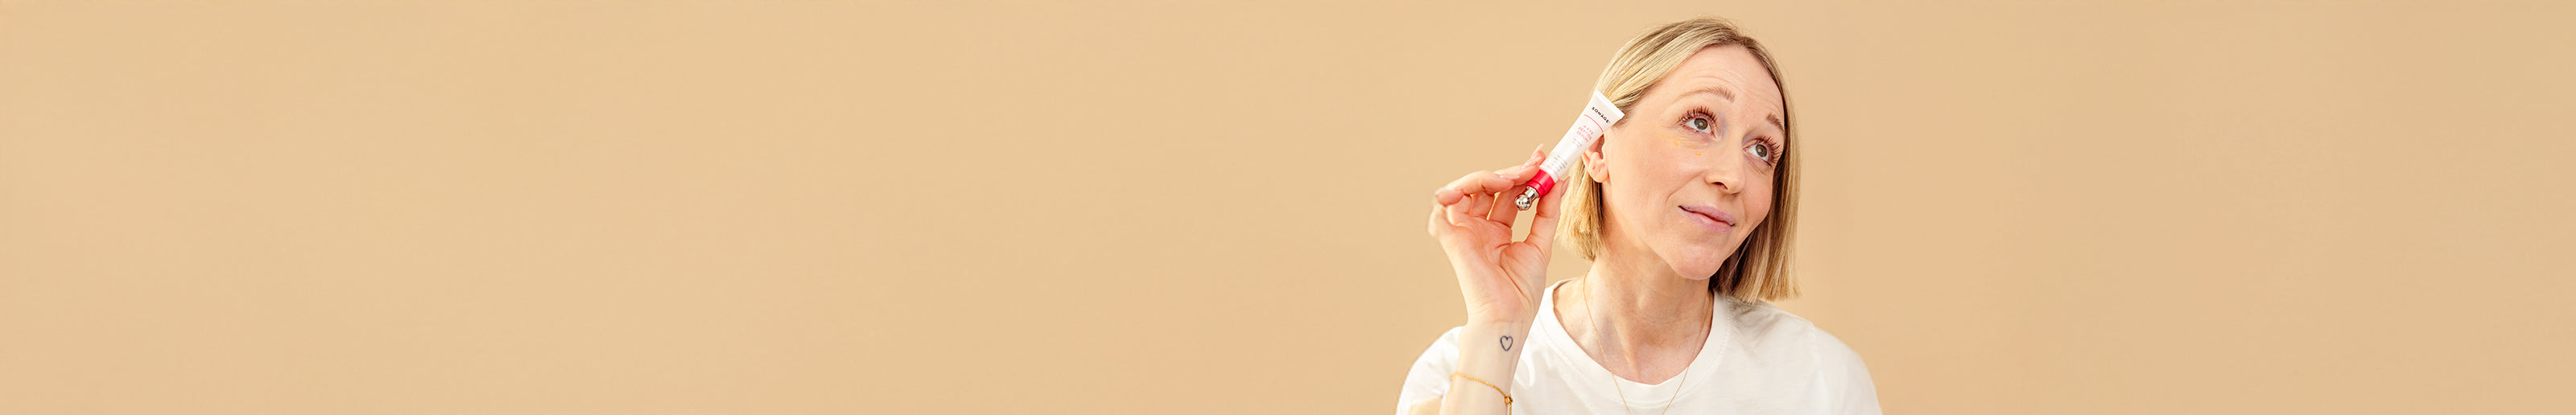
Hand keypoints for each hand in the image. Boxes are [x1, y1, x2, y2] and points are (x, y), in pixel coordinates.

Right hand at [1428, 147, 1561, 324]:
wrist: (1509, 316)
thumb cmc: (1521, 290)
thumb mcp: (1541, 243)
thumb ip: (1547, 211)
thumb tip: (1560, 180)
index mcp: (1497, 231)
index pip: (1507, 193)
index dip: (1522, 174)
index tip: (1542, 158)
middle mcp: (1478, 228)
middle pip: (1487, 188)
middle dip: (1511, 172)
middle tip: (1534, 165)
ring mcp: (1463, 232)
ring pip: (1465, 190)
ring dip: (1488, 177)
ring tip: (1513, 177)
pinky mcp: (1450, 238)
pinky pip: (1442, 208)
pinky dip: (1454, 192)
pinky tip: (1484, 185)